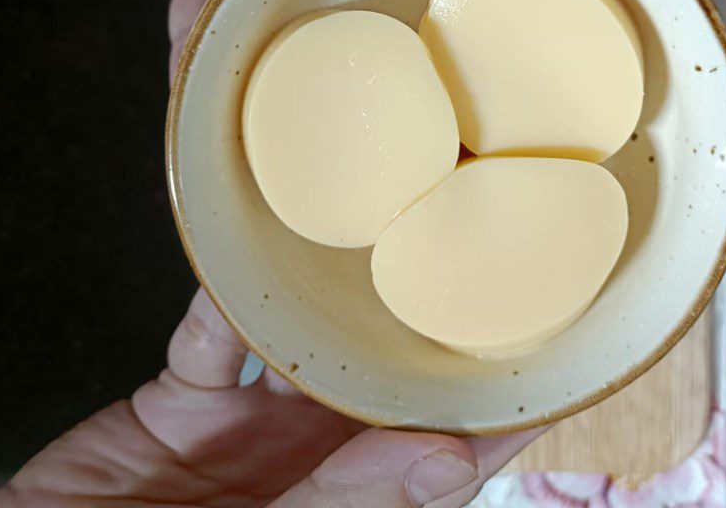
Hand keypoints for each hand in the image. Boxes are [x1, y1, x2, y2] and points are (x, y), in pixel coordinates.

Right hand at [0, 288, 543, 506]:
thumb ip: (350, 502)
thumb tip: (450, 458)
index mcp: (339, 506)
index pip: (437, 457)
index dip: (492, 414)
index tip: (547, 364)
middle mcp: (301, 464)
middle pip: (374, 389)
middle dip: (417, 335)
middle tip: (467, 266)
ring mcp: (243, 432)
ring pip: (299, 349)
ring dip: (324, 305)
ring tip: (369, 243)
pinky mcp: (179, 401)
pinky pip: (208, 340)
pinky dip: (222, 305)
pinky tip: (243, 267)